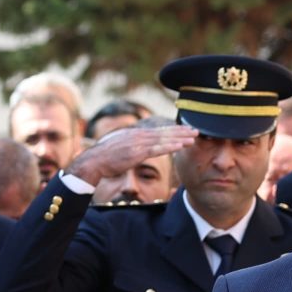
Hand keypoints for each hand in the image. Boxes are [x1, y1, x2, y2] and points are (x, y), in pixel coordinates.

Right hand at [67, 123, 197, 185]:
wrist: (94, 161)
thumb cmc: (106, 158)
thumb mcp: (122, 149)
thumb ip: (133, 147)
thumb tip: (138, 150)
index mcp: (136, 135)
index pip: (159, 131)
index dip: (174, 130)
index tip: (186, 129)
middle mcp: (139, 136)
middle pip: (165, 132)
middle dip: (182, 131)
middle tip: (197, 130)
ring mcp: (139, 143)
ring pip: (164, 139)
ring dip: (181, 138)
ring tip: (194, 137)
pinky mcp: (137, 153)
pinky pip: (158, 149)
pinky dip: (171, 146)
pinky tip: (182, 145)